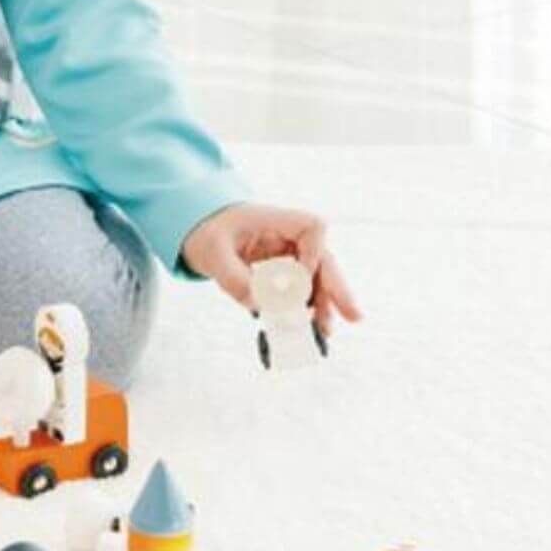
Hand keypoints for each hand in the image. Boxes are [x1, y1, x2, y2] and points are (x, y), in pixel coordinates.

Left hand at [179, 203, 361, 336]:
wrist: (197, 233)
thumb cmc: (206, 232)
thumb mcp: (212, 253)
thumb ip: (234, 278)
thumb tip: (262, 306)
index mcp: (274, 220)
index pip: (311, 227)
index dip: (313, 252)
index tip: (302, 275)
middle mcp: (287, 237)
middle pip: (322, 258)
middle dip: (336, 287)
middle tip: (353, 315)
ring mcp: (287, 255)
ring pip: (315, 278)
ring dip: (322, 304)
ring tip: (326, 330)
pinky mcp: (281, 272)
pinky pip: (300, 290)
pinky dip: (305, 308)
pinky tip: (312, 327)